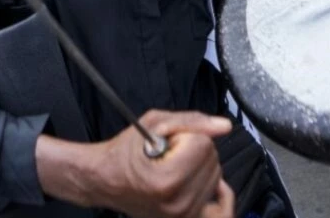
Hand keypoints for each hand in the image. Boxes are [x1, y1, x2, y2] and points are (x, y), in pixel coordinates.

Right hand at [92, 111, 232, 217]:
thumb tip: (224, 126)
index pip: (203, 144)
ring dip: (199, 167)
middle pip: (212, 160)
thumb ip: (191, 121)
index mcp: (168, 181)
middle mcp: (179, 204)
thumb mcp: (153, 123)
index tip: (165, 142)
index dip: (184, 135)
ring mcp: (185, 216)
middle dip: (193, 150)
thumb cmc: (123, 153)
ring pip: (217, 176)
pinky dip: (217, 190)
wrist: (105, 181)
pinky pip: (221, 206)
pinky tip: (203, 181)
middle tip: (168, 155)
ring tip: (173, 167)